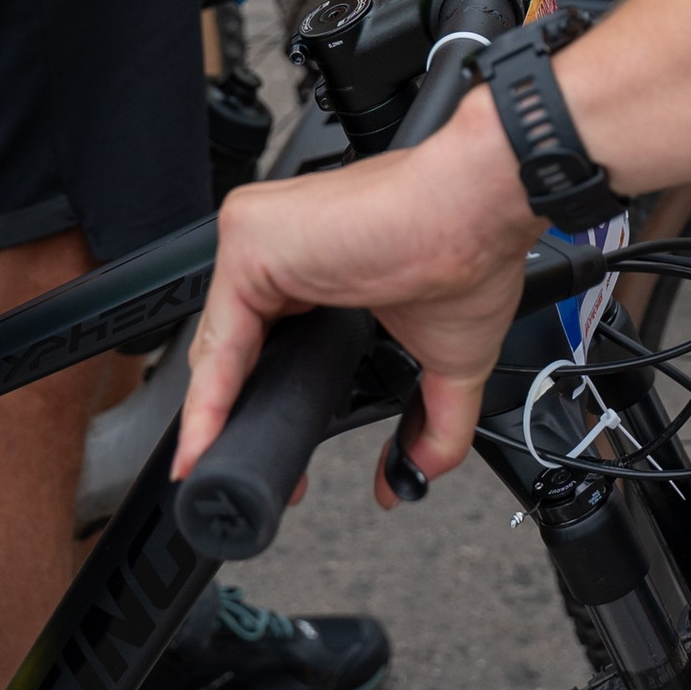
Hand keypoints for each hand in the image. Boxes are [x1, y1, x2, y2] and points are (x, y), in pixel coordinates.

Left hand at [176, 104, 532, 505]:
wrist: (480, 207)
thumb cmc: (472, 253)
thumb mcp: (449, 363)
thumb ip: (429, 428)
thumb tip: (406, 482)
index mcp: (320, 271)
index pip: (267, 348)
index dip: (264, 408)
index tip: (268, 462)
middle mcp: (282, 249)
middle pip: (235, 351)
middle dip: (236, 422)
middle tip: (242, 480)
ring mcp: (261, 240)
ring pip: (221, 344)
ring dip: (214, 416)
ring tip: (213, 471)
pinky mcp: (248, 239)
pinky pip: (218, 333)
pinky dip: (210, 395)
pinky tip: (210, 438)